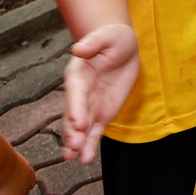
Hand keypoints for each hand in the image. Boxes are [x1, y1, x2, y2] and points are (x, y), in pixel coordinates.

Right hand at [60, 23, 138, 164]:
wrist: (122, 45)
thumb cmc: (112, 38)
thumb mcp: (107, 36)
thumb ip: (93, 43)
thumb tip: (78, 48)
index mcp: (78, 75)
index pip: (76, 93)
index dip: (75, 107)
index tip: (78, 121)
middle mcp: (80, 94)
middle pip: (74, 114)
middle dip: (73, 131)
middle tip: (74, 145)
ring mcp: (90, 106)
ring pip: (80, 127)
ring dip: (77, 142)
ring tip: (73, 157)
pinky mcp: (102, 113)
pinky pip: (95, 130)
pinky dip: (90, 144)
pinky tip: (85, 158)